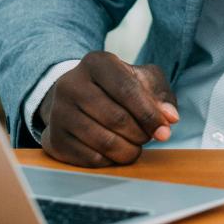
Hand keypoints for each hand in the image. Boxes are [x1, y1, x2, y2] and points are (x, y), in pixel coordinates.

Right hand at [38, 51, 178, 166]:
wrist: (77, 98)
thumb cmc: (117, 89)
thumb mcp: (142, 80)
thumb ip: (161, 96)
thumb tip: (169, 118)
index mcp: (96, 63)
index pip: (127, 90)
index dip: (149, 114)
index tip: (165, 130)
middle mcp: (70, 84)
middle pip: (116, 119)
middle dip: (140, 134)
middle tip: (147, 137)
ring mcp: (58, 113)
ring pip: (104, 142)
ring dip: (128, 150)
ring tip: (134, 146)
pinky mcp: (53, 139)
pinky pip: (91, 159)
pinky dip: (110, 161)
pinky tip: (114, 152)